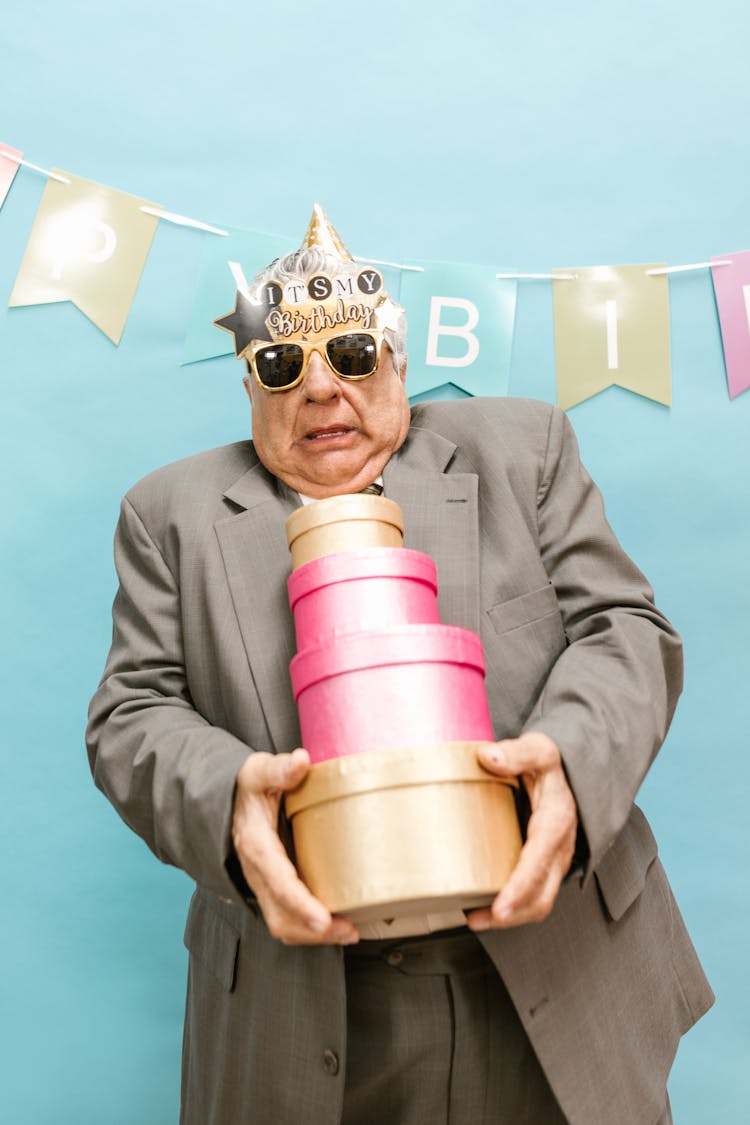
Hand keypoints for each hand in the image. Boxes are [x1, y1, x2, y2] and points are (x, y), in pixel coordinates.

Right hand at [232, 748, 358, 945]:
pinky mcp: (269, 888)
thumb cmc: (246, 786)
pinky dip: (307, 928)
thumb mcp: (258, 771)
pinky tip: (335, 924)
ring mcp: (261, 884)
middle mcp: (256, 872)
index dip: (300, 904)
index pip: (278, 882)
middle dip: (313, 931)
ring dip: (313, 935)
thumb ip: (279, 769)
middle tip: (350, 931)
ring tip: (348, 932)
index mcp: (256, 845)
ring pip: (281, 923)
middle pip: (281, 915)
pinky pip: (285, 917)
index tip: (323, 919)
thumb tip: (301, 760)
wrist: (224, 799)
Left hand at [466, 732, 577, 930]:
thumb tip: (488, 757)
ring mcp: (554, 860)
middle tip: (478, 919)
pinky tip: (483, 904)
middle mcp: (559, 848)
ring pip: (539, 902)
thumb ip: (516, 753)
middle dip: (512, 915)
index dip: (519, 888)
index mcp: (556, 822)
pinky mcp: (546, 865)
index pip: (539, 862)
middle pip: (542, 896)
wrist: (570, 771)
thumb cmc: (550, 763)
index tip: (499, 906)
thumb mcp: (538, 750)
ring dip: (510, 917)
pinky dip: (512, 905)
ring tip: (475, 918)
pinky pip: (533, 894)